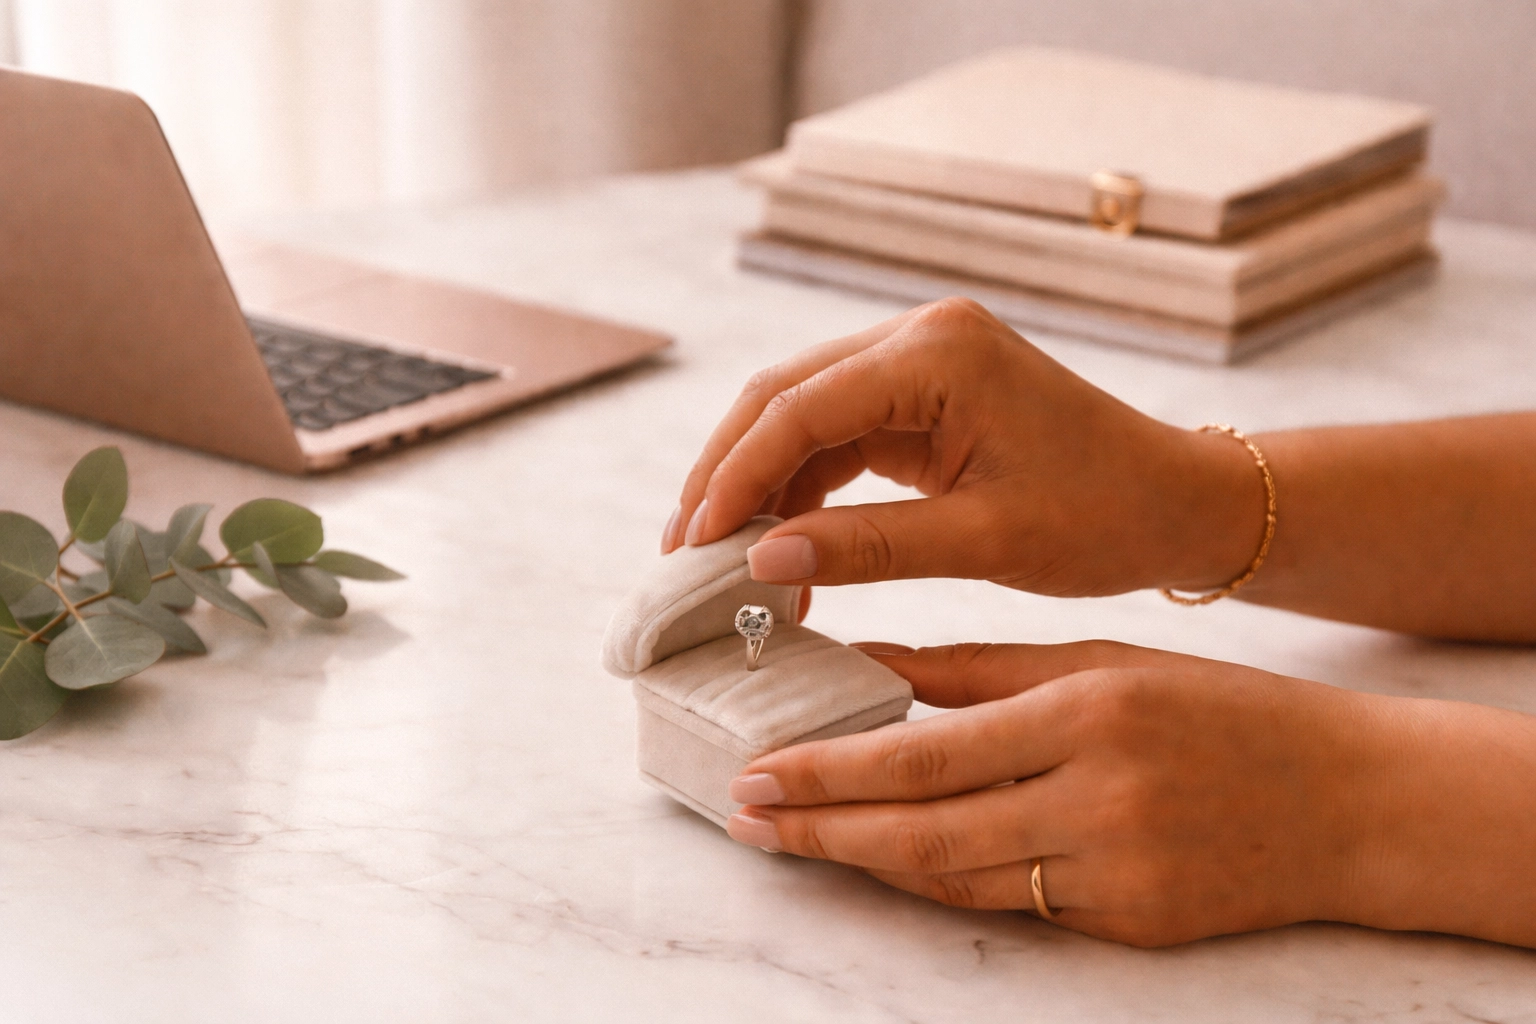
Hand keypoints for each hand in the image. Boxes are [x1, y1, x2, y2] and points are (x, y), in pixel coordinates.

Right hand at [662, 299, 1264, 596]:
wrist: (1181, 504)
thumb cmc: (1107, 518)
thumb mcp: (983, 541)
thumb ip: (866, 548)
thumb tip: (759, 564)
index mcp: (940, 352)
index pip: (800, 407)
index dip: (733, 478)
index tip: (692, 547)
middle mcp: (921, 336)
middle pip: (783, 396)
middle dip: (726, 474)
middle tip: (683, 552)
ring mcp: (921, 360)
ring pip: (801, 415)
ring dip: (758, 484)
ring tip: (720, 562)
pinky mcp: (924, 393)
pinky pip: (838, 435)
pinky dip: (802, 489)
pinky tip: (780, 546)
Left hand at [720, 641, 1516, 947]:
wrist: (1353, 800)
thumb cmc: (1220, 711)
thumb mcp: (1099, 661)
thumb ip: (976, 668)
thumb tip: (868, 661)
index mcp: (1084, 711)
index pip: (926, 752)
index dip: (830, 771)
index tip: (760, 772)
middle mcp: (1096, 796)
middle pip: (924, 828)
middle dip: (823, 828)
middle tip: (747, 818)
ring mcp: (1116, 871)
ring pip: (956, 879)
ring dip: (868, 862)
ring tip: (798, 841)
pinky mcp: (1132, 923)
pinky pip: (1012, 908)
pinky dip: (943, 885)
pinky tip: (890, 864)